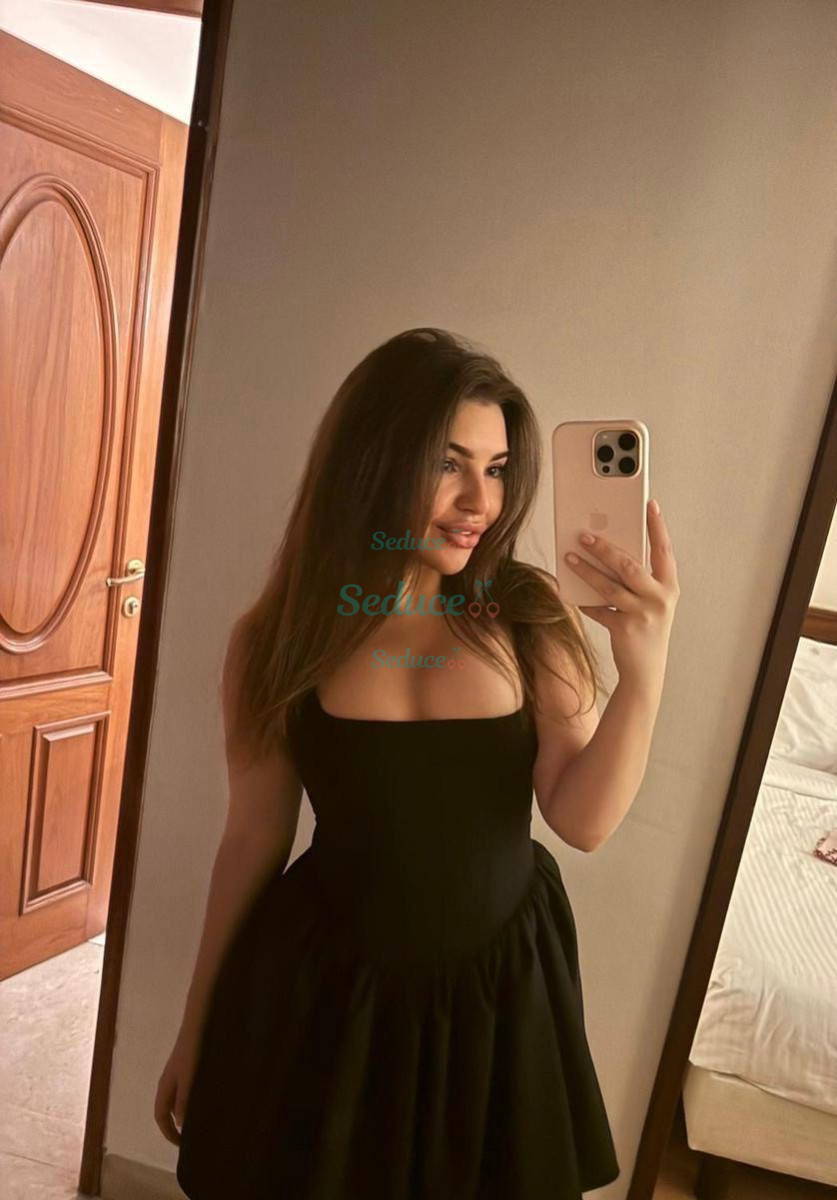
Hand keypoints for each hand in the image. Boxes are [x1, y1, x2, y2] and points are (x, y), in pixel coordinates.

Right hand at [154, 1032, 199, 1146]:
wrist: (197, 1026)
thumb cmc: (191, 1052)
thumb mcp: (188, 1079)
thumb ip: (184, 1101)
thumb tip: (181, 1124)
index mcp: (164, 1087)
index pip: (160, 1116)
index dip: (168, 1133)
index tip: (181, 1145)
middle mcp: (167, 1083)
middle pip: (167, 1111)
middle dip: (176, 1127)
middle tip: (191, 1138)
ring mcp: (176, 1075)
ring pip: (177, 1101)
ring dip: (185, 1114)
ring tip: (200, 1123)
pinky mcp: (186, 1068)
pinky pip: (185, 1091)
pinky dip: (191, 1101)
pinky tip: (205, 1102)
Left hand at [563, 500, 679, 692]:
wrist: (646, 671)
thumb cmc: (646, 628)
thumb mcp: (650, 602)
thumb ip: (638, 580)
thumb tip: (607, 552)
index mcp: (669, 587)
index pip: (664, 550)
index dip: (657, 527)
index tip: (649, 504)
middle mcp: (659, 599)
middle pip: (629, 566)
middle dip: (605, 548)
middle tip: (584, 535)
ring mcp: (643, 615)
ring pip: (609, 586)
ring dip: (587, 570)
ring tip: (570, 557)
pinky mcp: (625, 629)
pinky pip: (598, 609)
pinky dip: (584, 601)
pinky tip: (572, 593)